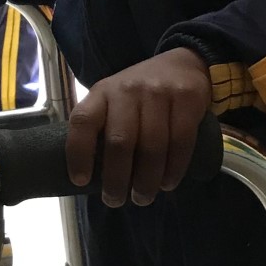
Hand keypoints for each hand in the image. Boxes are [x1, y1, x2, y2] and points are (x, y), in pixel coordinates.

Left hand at [66, 48, 211, 207]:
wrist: (183, 64)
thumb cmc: (140, 94)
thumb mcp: (114, 101)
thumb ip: (103, 129)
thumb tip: (92, 179)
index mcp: (102, 93)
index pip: (83, 121)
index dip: (78, 153)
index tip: (81, 181)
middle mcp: (128, 90)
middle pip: (119, 142)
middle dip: (116, 180)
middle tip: (115, 200)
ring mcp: (159, 93)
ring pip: (151, 147)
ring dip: (146, 181)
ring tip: (143, 197)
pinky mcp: (187, 99)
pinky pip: (180, 142)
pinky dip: (174, 169)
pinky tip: (167, 183)